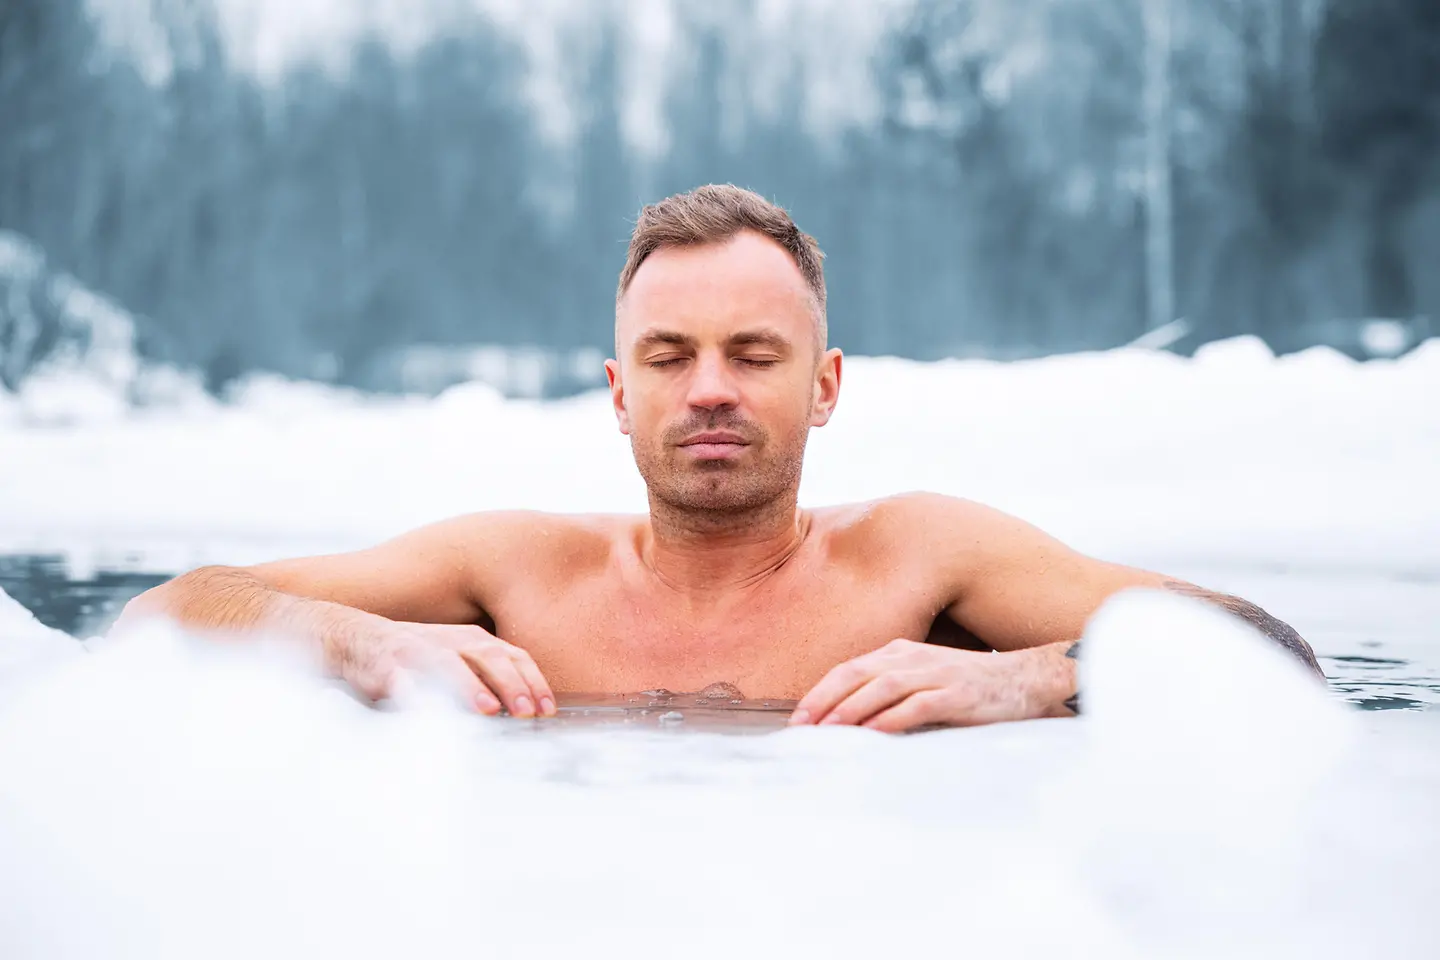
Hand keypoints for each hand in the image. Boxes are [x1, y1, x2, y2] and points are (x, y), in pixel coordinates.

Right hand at [326, 618, 555, 717]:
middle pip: (488, 657)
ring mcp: (417, 649)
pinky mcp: (385, 664)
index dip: (532, 681)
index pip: (513, 657)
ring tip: (486, 708)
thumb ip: (488, 679)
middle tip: (526, 711)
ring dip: (468, 686)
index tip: (547, 709)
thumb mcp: (459, 660)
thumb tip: (525, 711)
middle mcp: (450, 641)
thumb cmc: (417, 658)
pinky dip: (412, 689)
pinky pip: (400, 677)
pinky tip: (423, 703)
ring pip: (448, 664)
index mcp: (473, 640)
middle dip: (510, 684)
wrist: (357, 639)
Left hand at [788, 639, 1074, 732]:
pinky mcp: (958, 694)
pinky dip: (893, 718)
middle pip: (858, 674)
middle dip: (825, 701)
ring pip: (883, 687)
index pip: (849, 669)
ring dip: (852, 709)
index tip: (798, 719)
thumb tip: (850, 722)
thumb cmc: (969, 684)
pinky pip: (919, 705)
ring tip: (829, 731)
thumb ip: (890, 692)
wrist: (1026, 678)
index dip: (820, 693)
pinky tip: (875, 734)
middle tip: (801, 728)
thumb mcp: (924, 677)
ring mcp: (937, 674)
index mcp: (900, 652)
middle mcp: (914, 659)